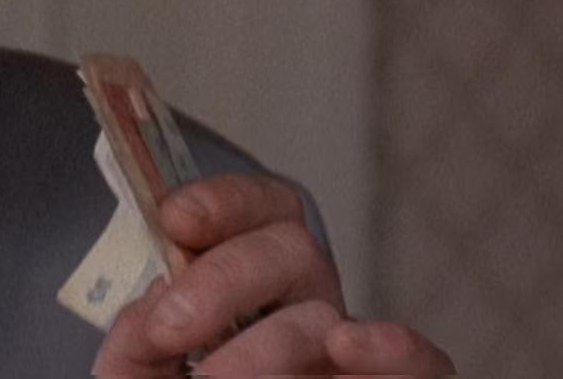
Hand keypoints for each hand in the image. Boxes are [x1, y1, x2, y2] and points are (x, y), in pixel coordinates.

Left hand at [93, 174, 454, 375]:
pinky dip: (397, 353)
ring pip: (329, 317)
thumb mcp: (142, 371)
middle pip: (291, 250)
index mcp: (252, 284)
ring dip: (271, 343)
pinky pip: (423, 366)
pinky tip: (348, 346)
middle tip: (170, 327)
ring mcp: (346, 353)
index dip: (223, 201)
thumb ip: (139, 339)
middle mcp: (305, 306)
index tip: (174, 218)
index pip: (259, 210)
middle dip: (224, 279)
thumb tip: (156, 305)